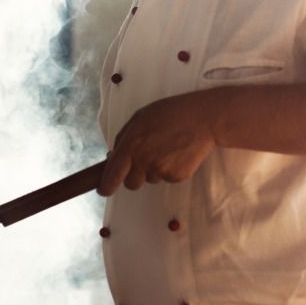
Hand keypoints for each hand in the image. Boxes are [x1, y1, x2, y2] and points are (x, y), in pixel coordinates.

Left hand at [99, 93, 218, 195]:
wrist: (202, 119)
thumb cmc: (169, 113)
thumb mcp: (139, 118)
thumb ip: (125, 138)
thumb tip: (114, 157)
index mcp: (131, 145)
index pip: (113, 174)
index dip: (107, 185)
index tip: (104, 191)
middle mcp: (143, 161)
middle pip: (131, 183)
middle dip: (134, 176)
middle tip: (145, 159)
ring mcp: (161, 171)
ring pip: (150, 179)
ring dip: (153, 169)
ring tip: (166, 148)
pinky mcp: (177, 176)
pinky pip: (167, 178)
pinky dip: (170, 169)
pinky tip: (177, 153)